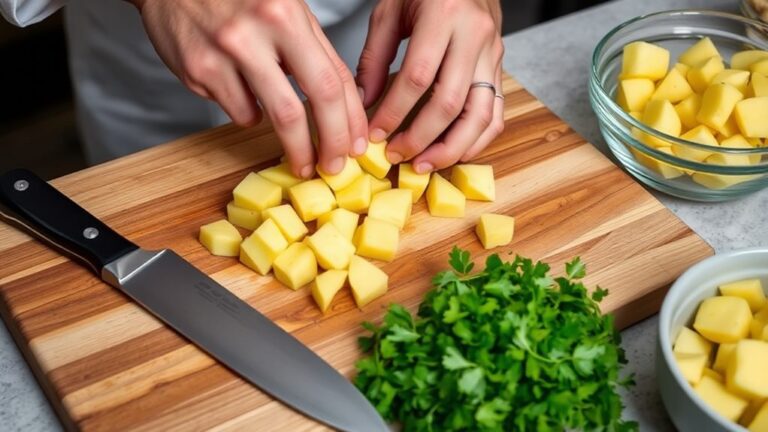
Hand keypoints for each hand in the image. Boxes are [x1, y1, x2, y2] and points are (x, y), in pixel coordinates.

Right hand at [130, 0, 368, 176]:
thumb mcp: (286, 10)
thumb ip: (316, 53)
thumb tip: (347, 106)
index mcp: (287, 15)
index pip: (333, 78)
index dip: (350, 119)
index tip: (357, 143)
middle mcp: (257, 32)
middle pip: (306, 106)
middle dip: (327, 144)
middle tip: (333, 166)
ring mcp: (225, 53)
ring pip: (271, 118)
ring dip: (293, 146)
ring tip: (300, 157)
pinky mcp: (198, 70)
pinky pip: (240, 112)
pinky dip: (251, 114)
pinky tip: (247, 96)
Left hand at [356, 0, 504, 172]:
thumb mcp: (389, 11)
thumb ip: (374, 57)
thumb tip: (363, 102)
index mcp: (444, 16)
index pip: (417, 77)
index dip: (394, 111)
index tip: (374, 134)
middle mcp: (475, 37)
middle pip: (450, 102)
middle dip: (420, 137)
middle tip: (396, 156)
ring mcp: (493, 55)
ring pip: (481, 115)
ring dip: (452, 148)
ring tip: (424, 165)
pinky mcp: (501, 68)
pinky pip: (496, 113)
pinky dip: (476, 140)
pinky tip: (453, 154)